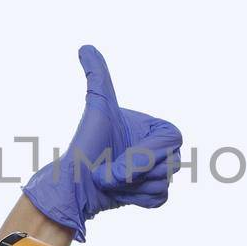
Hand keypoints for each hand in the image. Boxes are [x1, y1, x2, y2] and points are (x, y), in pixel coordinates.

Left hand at [22, 44, 181, 241]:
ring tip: (111, 179)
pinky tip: (120, 192)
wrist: (75, 181)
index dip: (144, 156)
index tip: (117, 164)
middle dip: (133, 172)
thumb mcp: (98, 106)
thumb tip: (85, 47)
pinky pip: (158, 198)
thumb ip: (98, 76)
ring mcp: (160, 172)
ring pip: (162, 182)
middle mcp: (162, 150)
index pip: (171, 142)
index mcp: (158, 129)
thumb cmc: (87, 142)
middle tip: (108, 172)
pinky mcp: (155, 195)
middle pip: (170, 164)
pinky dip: (137, 198)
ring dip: (132, 186)